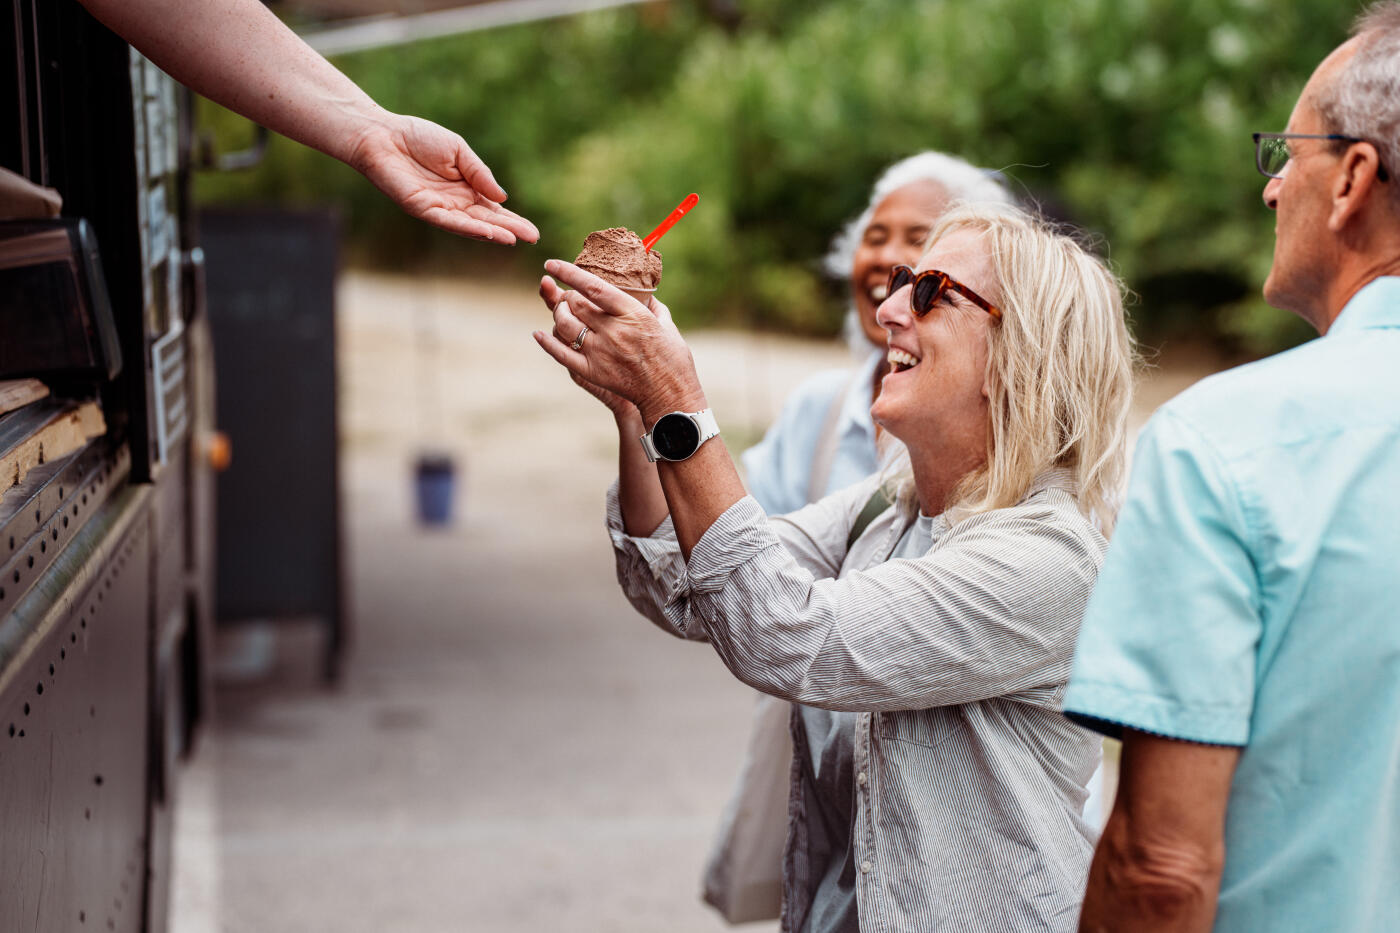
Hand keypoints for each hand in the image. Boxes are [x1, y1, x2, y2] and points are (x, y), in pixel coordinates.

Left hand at [346, 113, 539, 243]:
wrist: (382, 135)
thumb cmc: (418, 138)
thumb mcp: (458, 151)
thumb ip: (480, 173)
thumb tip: (502, 198)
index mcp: (465, 187)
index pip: (493, 208)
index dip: (513, 219)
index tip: (532, 231)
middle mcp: (454, 202)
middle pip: (486, 220)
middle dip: (509, 229)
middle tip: (532, 238)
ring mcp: (439, 208)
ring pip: (470, 225)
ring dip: (492, 232)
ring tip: (513, 239)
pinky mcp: (422, 209)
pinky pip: (449, 222)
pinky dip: (468, 228)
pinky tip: (487, 232)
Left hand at [533, 260, 704, 423]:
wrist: (670, 395)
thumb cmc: (673, 359)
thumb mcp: (667, 325)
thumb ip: (652, 306)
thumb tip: (645, 292)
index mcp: (632, 313)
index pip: (593, 286)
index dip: (568, 272)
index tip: (552, 263)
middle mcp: (613, 330)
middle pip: (575, 304)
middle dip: (566, 295)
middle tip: (568, 295)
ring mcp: (600, 352)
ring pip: (564, 325)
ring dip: (558, 314)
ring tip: (561, 312)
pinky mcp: (591, 372)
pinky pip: (561, 353)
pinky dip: (547, 342)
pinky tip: (539, 334)